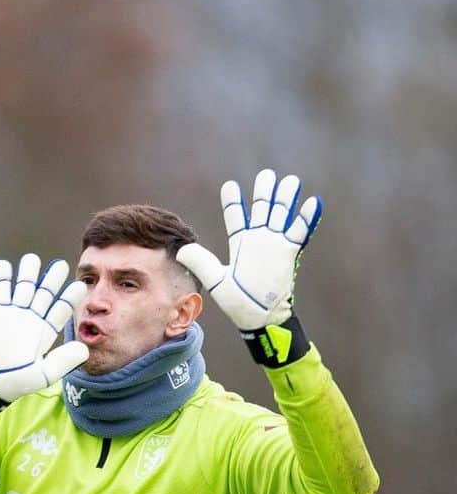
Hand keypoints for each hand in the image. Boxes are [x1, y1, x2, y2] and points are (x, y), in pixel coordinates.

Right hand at [0, 254, 87, 400]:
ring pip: (23, 288)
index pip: (60, 310)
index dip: (69, 299)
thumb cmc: (18, 381)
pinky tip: (3, 266)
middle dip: (51, 280)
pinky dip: (1, 279)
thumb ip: (63, 361)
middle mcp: (33, 319)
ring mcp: (15, 314)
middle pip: (44, 294)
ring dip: (27, 274)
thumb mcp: (44, 374)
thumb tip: (84, 349)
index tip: (79, 287)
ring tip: (31, 260)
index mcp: (46, 331)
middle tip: (61, 265)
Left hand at [177, 169, 321, 331]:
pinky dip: (306, 218)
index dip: (233, 202)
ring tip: (290, 181)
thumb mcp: (216, 281)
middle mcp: (258, 240)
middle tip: (266, 176)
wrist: (260, 318)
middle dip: (265, 192)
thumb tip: (182, 250)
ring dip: (286, 198)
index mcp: (240, 244)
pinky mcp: (289, 252)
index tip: (230, 186)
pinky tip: (312, 202)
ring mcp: (275, 244)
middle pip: (262, 209)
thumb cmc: (238, 303)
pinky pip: (300, 232)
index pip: (236, 217)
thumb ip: (202, 262)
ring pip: (282, 215)